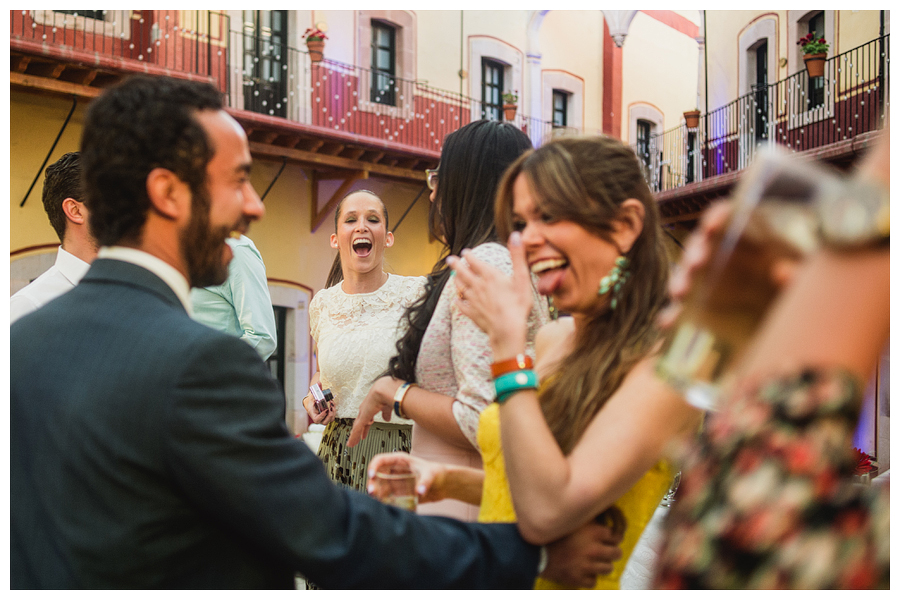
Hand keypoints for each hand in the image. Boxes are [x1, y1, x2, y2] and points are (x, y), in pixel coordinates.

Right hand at [303, 393, 335, 425]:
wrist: (311, 403)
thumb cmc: (311, 401)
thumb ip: (315, 397)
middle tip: (330, 408)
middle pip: (325, 422)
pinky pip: (333, 415)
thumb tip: (321, 394)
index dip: (322, 416)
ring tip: (332, 404)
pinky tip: (332, 403)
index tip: (326, 410)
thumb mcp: (311, 398)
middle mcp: (319, 419)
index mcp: (313, 415)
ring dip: (333, 412)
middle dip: (329, 415)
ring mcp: (324, 418)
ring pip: (331, 419)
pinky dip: (334, 409)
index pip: (317, 420)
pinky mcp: (328, 416)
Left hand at [347, 376, 403, 446]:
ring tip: (352, 443)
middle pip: (360, 422)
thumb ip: (386, 413)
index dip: (366, 425)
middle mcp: (365, 409)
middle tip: (355, 438)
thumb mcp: (388, 406)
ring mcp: (363, 413)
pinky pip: (356, 429)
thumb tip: (386, 419)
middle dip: (358, 431)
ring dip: (354, 436)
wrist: (386, 390)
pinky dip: (354, 437)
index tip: (364, 431)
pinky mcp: (362, 418)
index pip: (367, 417)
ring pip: (356, 427)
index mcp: (371, 405)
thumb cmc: (389, 393)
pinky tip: (352, 442)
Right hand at [367, 452, 448, 503]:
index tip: (372, 475)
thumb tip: (419, 491)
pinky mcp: (398, 494)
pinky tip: (388, 508)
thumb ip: (425, 482)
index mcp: (399, 461)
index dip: (373, 466)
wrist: (443, 485)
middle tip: (372, 493)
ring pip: (380, 489)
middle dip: (372, 484)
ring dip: (377, 495)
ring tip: (378, 502)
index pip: (380, 460)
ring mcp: (394, 483)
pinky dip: (386, 503)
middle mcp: (394, 472)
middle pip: (376, 476)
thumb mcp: (432, 474)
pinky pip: (387, 499)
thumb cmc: (437, 473)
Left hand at [446, 232, 532, 358]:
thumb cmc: (517, 304)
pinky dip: (459, 301)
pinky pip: (462, 306)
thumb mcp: (522, 278)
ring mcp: (473, 300)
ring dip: (456, 281)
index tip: (465, 252)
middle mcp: (478, 286)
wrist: (507, 329)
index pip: (475, 262)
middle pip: (463, 273)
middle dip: (456, 265)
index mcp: (489, 276)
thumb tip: (516, 235)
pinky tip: (457, 300)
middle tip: (449, 260)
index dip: (469, 256)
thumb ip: (517, 256)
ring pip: (460, 288)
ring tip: (453, 277)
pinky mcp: (472, 313)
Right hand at [540, 520, 623, 588]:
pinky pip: (593, 581)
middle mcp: (594, 549)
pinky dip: (589, 577)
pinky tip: (584, 570)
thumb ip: (586, 513)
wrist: (534, 549)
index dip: (612, 536)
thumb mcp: (571, 517)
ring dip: (602, 564)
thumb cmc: (552, 531)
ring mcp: (587, 566)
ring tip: (595, 560)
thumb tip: (597, 507)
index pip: (616, 536)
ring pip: (607, 568)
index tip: (608, 537)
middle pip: (616, 553)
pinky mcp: (578, 578)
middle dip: (612, 551)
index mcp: (594, 532)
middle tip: (606, 550)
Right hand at [657, 200, 800, 329]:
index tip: (713, 227)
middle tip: (696, 263)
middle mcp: (722, 256)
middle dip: (695, 253)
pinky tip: (669, 322)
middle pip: (701, 247)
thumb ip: (798, 272)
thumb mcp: (806, 276)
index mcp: (746, 238)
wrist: (798, 318)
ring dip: (681, 281)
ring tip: (680, 292)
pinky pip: (682, 310)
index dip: (717, 218)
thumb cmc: (801, 286)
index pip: (725, 218)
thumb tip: (783, 272)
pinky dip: (673, 316)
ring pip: (687, 276)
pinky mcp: (702, 309)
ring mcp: (710, 282)